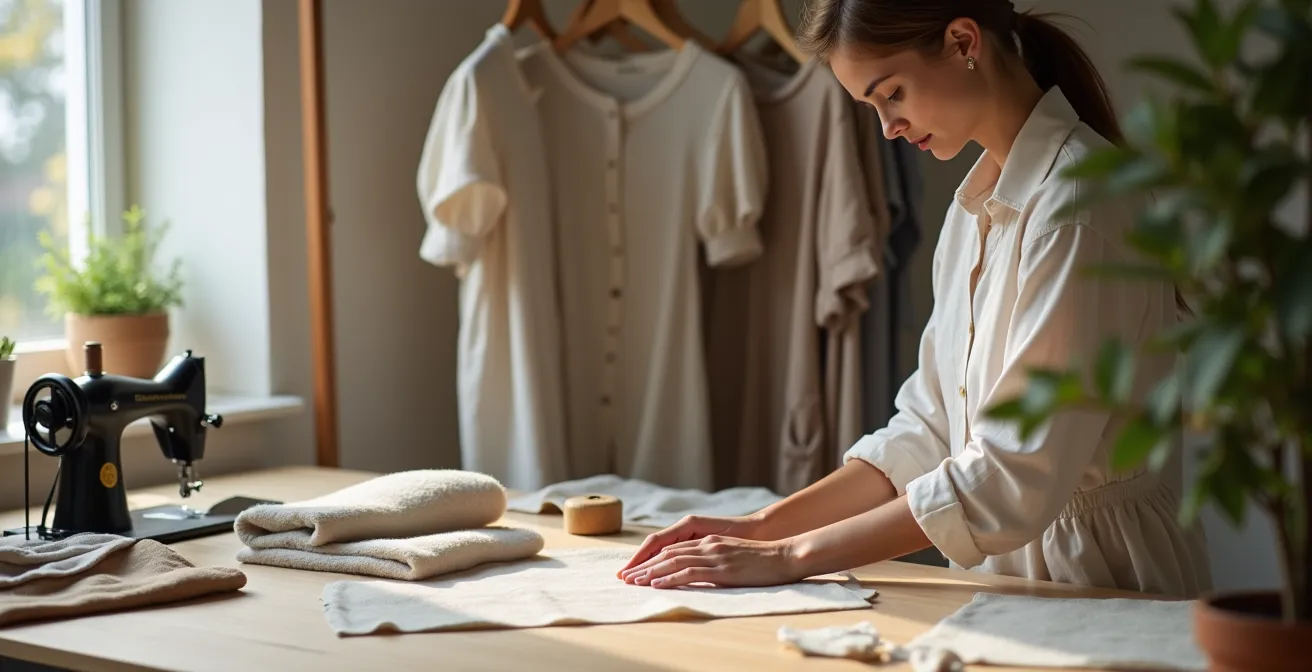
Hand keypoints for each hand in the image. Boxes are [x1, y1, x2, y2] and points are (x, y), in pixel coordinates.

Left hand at [619, 535, 803, 588]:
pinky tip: (656, 584)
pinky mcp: (720, 568)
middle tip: (624, 577)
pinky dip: (669, 577)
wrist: (783, 555)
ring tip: (633, 581)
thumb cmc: (761, 559)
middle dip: (643, 565)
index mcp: (708, 540)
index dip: (651, 558)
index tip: (635, 570)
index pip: (672, 548)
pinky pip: (689, 571)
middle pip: (666, 553)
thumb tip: (696, 571)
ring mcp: (713, 555)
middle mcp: (706, 544)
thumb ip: (712, 558)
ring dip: (650, 572)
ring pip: (673, 561)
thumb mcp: (731, 554)